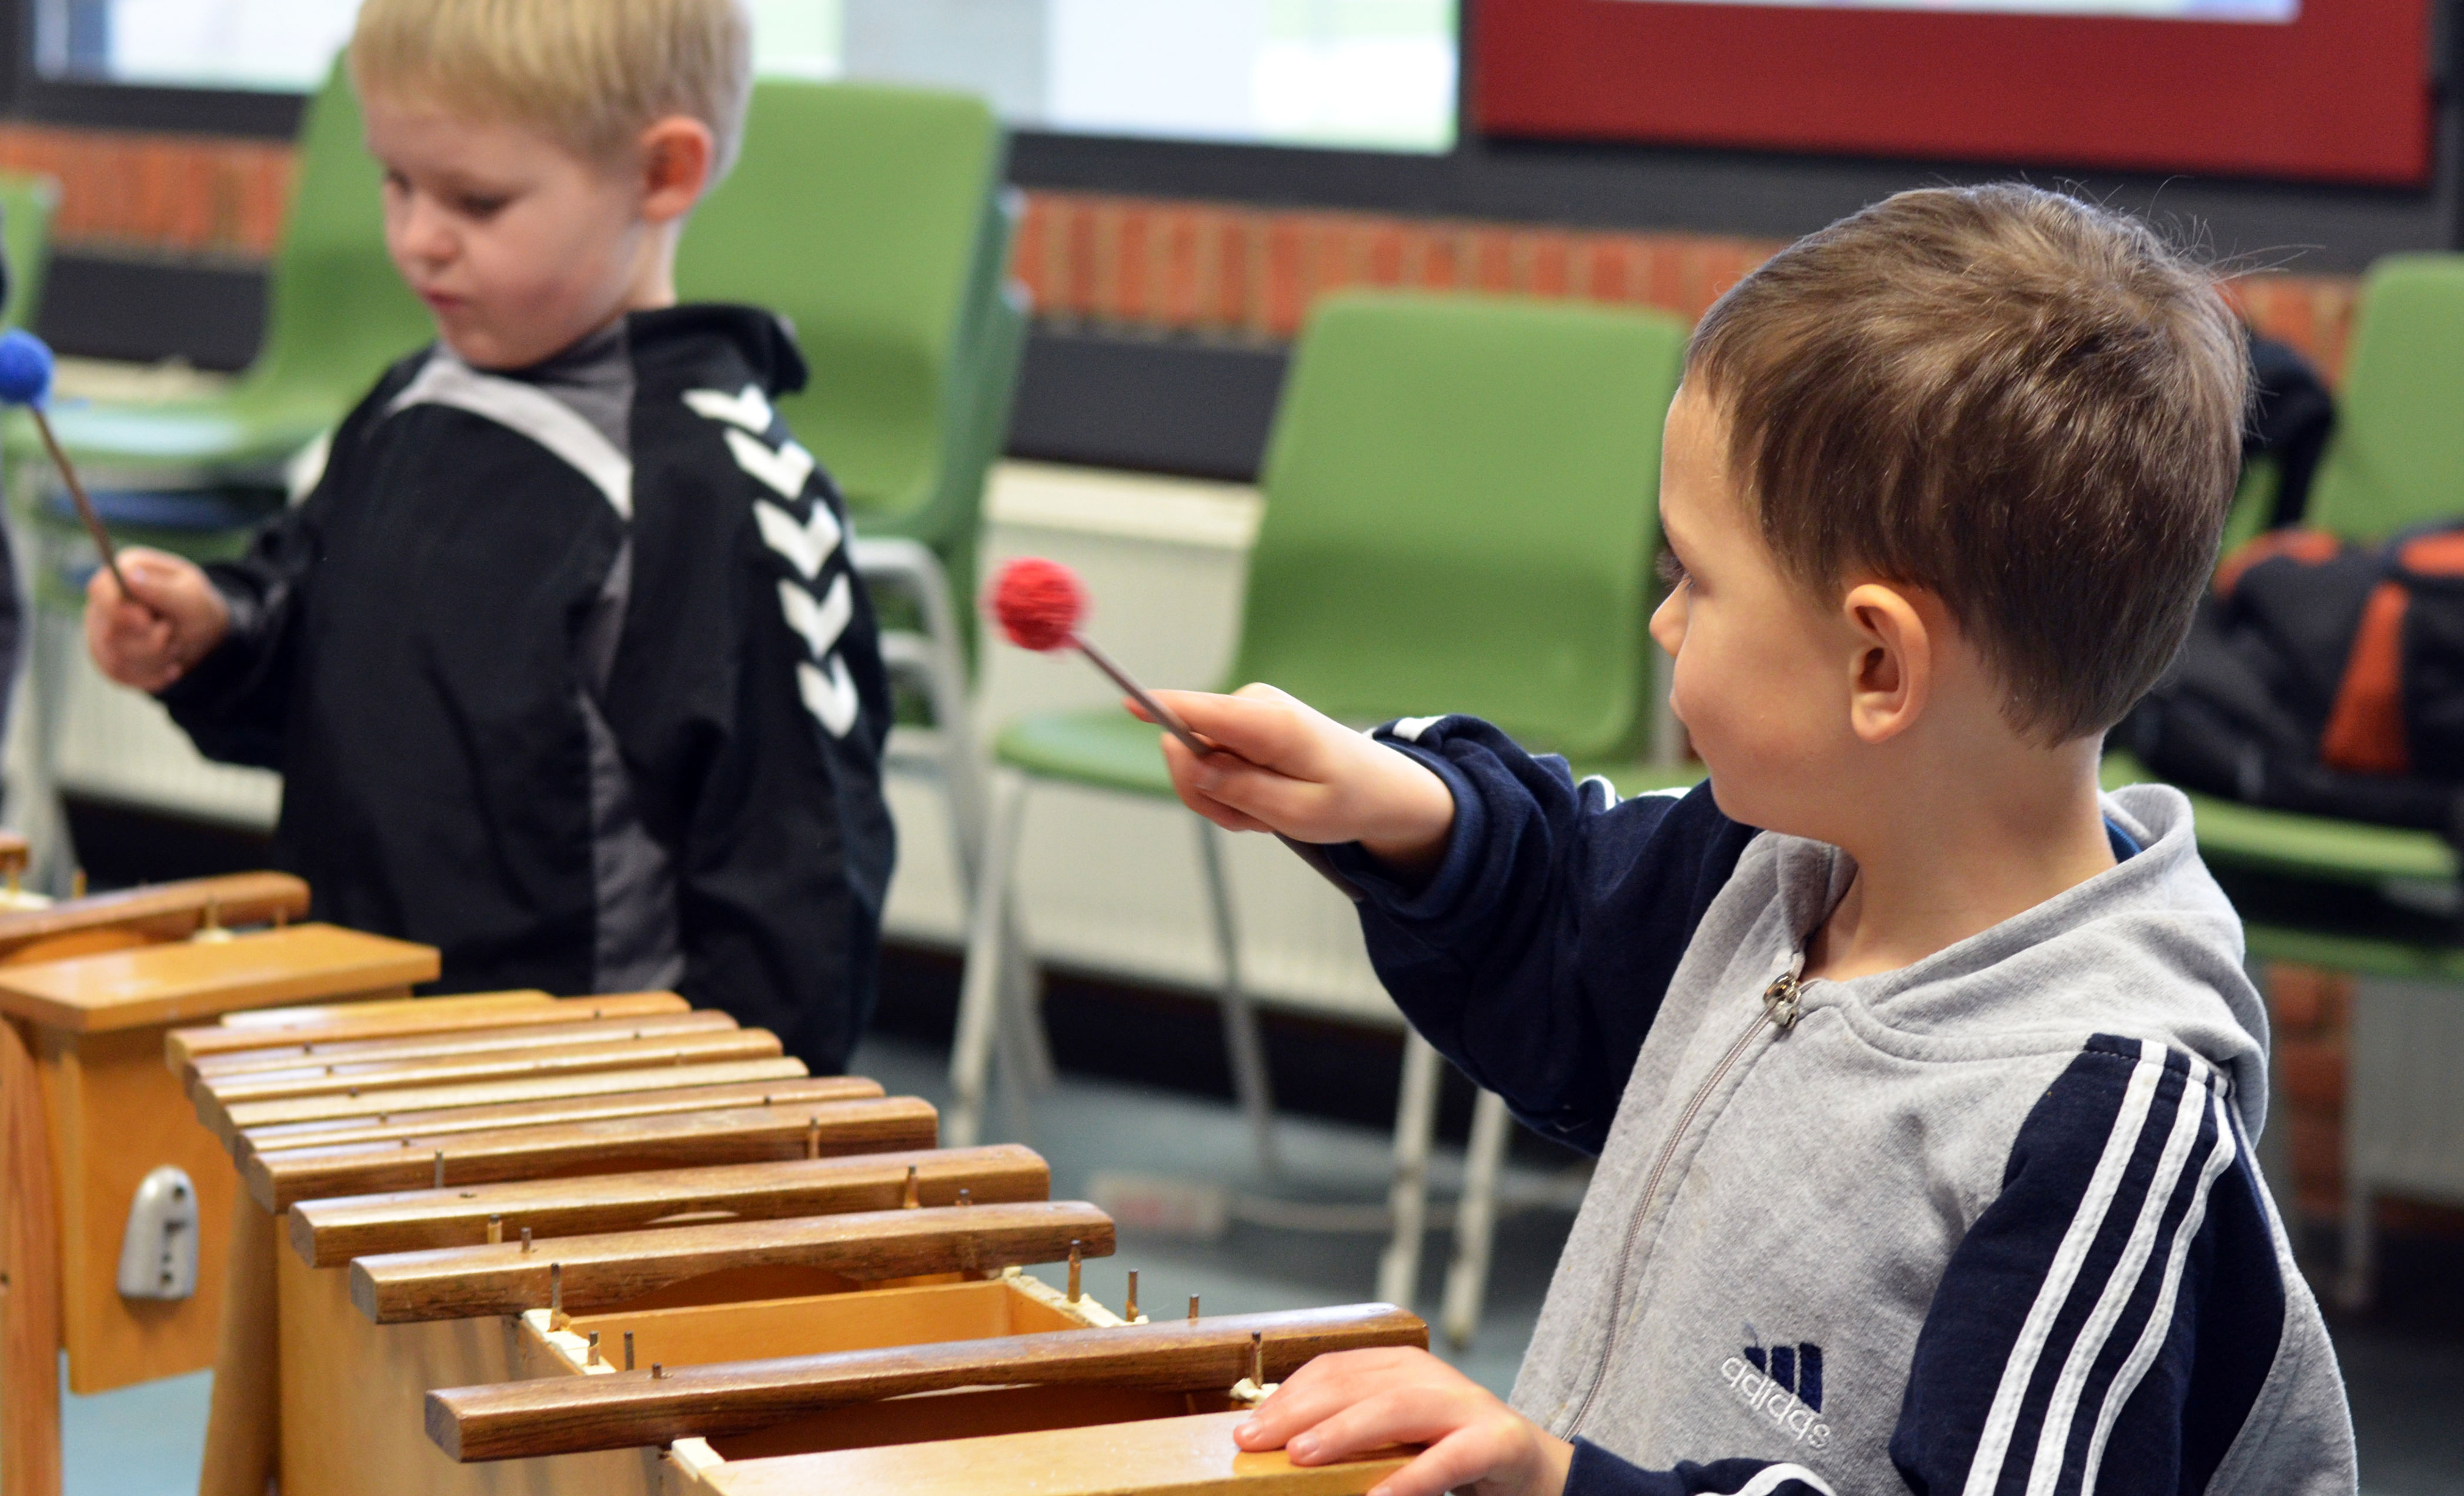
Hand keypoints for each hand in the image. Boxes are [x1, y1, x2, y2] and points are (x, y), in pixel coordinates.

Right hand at [85, 547, 229, 691]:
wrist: (202, 635)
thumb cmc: (197, 608)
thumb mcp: (192, 598)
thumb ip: (162, 590)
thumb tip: (128, 576)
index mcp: (126, 572)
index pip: (100, 589)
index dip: (119, 609)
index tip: (147, 620)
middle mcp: (106, 601)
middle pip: (109, 630)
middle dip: (150, 641)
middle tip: (171, 632)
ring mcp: (101, 631)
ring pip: (116, 657)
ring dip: (156, 658)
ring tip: (175, 646)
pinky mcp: (107, 658)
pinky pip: (121, 674)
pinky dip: (153, 674)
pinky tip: (171, 666)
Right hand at [1139, 683, 1454, 876]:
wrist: (1382, 788)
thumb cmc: (1349, 801)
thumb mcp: (1299, 813)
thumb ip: (1241, 790)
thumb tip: (1189, 764)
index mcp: (1273, 724)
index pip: (1205, 711)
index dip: (1163, 708)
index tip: (1127, 703)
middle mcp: (1255, 706)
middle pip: (1188, 749)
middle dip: (1209, 795)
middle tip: (1256, 822)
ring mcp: (1247, 711)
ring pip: (1196, 763)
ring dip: (1225, 800)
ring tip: (1269, 812)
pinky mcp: (1243, 722)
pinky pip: (1211, 761)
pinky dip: (1233, 792)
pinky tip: (1266, 802)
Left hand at [1234, 1346, 1573, 1495]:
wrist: (1533, 1470)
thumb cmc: (1454, 1454)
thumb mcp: (1398, 1439)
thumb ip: (1356, 1436)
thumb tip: (1288, 1452)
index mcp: (1402, 1367)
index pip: (1334, 1370)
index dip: (1287, 1396)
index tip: (1247, 1429)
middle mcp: (1432, 1376)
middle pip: (1356, 1383)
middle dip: (1300, 1411)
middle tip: (1256, 1443)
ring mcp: (1467, 1404)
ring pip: (1397, 1408)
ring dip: (1344, 1432)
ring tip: (1301, 1457)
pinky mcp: (1498, 1440)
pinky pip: (1449, 1459)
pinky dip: (1411, 1479)